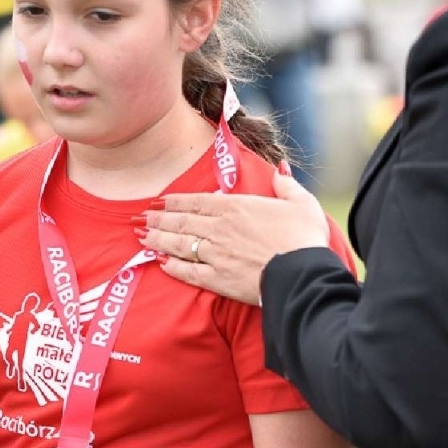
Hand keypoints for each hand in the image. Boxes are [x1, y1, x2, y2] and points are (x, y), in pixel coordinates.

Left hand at [140, 166, 328, 304]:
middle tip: (144, 218)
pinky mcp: (217, 279)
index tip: (162, 201)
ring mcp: (215, 254)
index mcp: (236, 207)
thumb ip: (285, 185)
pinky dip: (173, 267)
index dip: (176, 201)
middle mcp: (219, 228)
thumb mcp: (301, 202)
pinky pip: (189, 272)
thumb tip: (280, 168)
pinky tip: (162, 264)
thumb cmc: (304, 237)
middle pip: (182, 221)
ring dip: (160, 240)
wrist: (301, 274)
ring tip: (144, 237)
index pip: (197, 201)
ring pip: (180, 244)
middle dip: (161, 219)